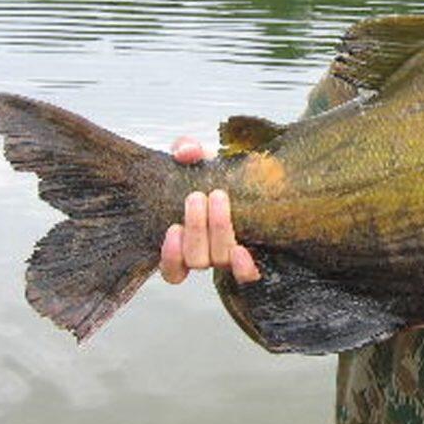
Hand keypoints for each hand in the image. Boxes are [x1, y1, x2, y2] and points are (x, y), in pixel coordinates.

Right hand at [159, 136, 260, 284]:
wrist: (252, 176)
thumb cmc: (218, 173)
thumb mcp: (199, 157)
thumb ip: (186, 149)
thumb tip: (185, 152)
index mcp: (186, 240)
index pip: (172, 269)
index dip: (170, 256)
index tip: (173, 227)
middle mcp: (207, 254)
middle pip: (196, 259)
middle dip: (195, 227)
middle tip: (197, 197)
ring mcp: (230, 257)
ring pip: (218, 261)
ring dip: (217, 231)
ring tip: (218, 197)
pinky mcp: (253, 257)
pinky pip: (246, 274)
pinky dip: (243, 266)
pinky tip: (242, 249)